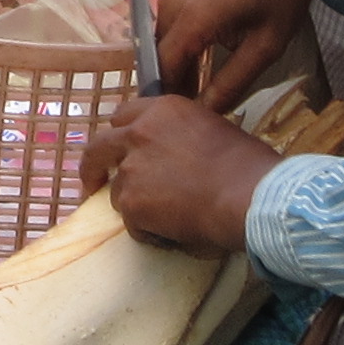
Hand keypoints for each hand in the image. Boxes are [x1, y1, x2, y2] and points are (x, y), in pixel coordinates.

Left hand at [81, 94, 277, 253]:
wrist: (251, 195)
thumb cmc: (247, 166)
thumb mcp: (212, 129)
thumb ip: (180, 135)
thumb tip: (174, 154)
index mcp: (162, 110)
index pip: (123, 116)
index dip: (121, 136)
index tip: (119, 150)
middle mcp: (139, 133)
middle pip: (98, 147)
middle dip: (92, 167)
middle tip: (93, 183)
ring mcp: (131, 168)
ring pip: (118, 192)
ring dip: (135, 205)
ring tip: (167, 219)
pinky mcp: (132, 203)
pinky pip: (131, 223)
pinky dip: (147, 231)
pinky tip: (172, 234)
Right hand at [157, 0, 343, 106]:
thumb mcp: (267, 43)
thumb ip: (233, 80)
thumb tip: (207, 111)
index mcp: (194, 16)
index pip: (166, 67)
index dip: (171, 97)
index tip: (185, 122)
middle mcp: (172, 1)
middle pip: (161, 55)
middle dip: (174, 84)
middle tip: (196, 111)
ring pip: (163, 41)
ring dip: (178, 65)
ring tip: (201, 89)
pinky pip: (170, 24)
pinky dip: (181, 45)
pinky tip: (203, 60)